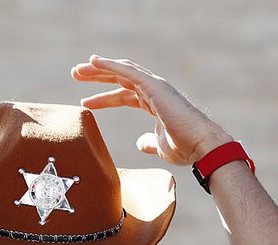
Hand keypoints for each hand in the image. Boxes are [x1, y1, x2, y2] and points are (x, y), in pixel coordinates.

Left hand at [71, 54, 231, 165]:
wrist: (201, 146)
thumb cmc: (186, 148)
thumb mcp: (161, 146)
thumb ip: (149, 142)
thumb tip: (140, 143)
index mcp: (156, 103)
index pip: (125, 95)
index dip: (105, 98)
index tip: (86, 102)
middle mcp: (155, 91)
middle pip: (121, 79)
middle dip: (98, 77)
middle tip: (76, 75)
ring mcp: (156, 86)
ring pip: (122, 71)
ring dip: (99, 69)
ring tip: (78, 70)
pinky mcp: (155, 86)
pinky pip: (128, 71)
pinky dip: (110, 65)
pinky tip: (94, 62)